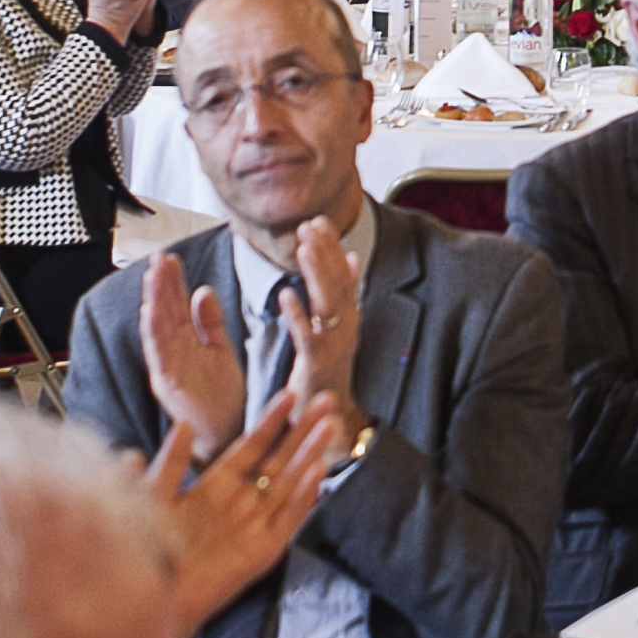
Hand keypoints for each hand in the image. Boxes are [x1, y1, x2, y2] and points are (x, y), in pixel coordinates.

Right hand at [136, 252, 249, 459]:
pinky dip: (152, 334)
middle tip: (157, 258)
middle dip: (159, 286)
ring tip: (151, 277)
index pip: (175, 307)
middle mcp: (171, 355)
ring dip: (153, 302)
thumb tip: (203, 290)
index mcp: (184, 345)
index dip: (171, 283)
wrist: (228, 435)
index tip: (169, 258)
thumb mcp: (220, 351)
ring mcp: (168, 369)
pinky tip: (150, 313)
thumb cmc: (223, 398)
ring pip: (156, 331)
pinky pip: (158, 356)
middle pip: (163, 314)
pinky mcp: (169, 385)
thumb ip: (209, 323)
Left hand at [140, 393, 342, 637]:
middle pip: (279, 459)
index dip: (271, 421)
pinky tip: (319, 473)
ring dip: (310, 455)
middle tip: (326, 399)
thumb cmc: (147, 551)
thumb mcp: (154, 498)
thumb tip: (183, 425)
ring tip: (331, 426)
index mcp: (216, 486)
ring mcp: (254, 526)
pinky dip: (304, 498)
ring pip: (290, 484)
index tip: (289, 394)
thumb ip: (170, 464)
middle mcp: (241, 503)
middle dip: (303, 430)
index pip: (251, 445)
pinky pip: (288, 520)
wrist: (152, 599)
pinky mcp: (262, 552)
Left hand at [277, 213, 367, 449]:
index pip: (343, 274)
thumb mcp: (339, 327)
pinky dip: (298, 314)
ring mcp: (333, 345)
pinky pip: (307, 336)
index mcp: (348, 316)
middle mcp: (346, 327)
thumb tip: (352, 256)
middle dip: (325, 252)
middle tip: (310, 224)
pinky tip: (285, 294)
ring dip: (317, 273)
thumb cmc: (327, 370)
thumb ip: (344, 292)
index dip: (332, 247)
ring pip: (327, 303)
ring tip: (304, 246)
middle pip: (338, 283)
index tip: (318, 220)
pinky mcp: (316, 365)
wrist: (329, 417)